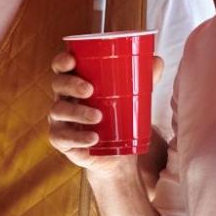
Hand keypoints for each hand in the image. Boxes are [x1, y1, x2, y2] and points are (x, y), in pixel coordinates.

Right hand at [47, 51, 162, 171]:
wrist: (117, 155)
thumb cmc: (118, 117)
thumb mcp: (132, 97)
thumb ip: (143, 78)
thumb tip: (157, 60)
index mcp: (76, 82)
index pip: (61, 67)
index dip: (62, 61)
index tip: (72, 60)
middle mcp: (64, 99)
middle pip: (58, 85)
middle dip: (70, 85)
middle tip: (90, 89)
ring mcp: (60, 120)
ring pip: (59, 111)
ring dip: (77, 112)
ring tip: (98, 116)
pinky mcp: (62, 141)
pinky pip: (63, 138)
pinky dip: (78, 138)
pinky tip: (93, 138)